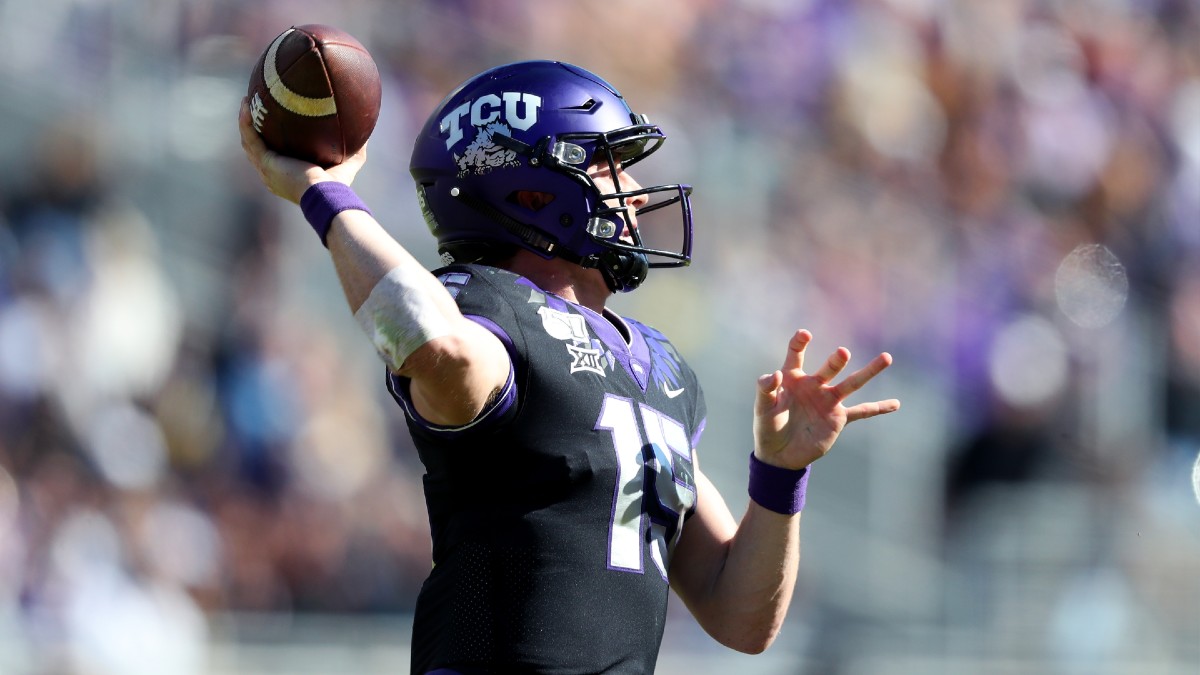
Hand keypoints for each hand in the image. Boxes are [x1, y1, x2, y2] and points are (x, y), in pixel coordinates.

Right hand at [237, 97, 366, 202]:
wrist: (326, 195)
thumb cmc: (338, 187)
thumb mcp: (348, 163)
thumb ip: (356, 149)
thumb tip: (367, 133)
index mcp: (286, 176)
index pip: (273, 157)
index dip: (270, 141)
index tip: (272, 124)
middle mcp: (272, 174)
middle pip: (256, 148)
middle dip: (254, 129)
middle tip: (255, 108)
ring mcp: (267, 170)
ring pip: (249, 142)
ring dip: (246, 122)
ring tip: (246, 102)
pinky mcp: (267, 163)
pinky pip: (251, 138)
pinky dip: (246, 122)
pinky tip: (246, 105)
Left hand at [753, 329, 899, 469]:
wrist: (779, 454)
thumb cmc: (768, 427)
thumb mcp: (762, 408)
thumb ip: (765, 390)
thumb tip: (773, 375)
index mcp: (792, 377)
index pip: (795, 354)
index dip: (799, 343)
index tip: (805, 335)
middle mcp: (814, 385)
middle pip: (829, 368)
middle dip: (836, 361)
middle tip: (842, 353)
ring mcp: (828, 401)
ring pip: (851, 384)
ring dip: (868, 371)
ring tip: (886, 357)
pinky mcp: (838, 419)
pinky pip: (862, 412)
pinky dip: (879, 408)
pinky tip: (896, 403)